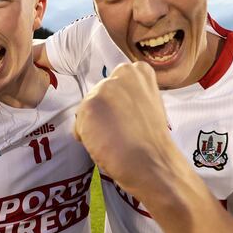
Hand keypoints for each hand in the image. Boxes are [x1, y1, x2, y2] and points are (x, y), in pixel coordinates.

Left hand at [74, 62, 176, 198]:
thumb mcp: (149, 105)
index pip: (114, 85)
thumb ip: (130, 97)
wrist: (152, 162)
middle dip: (103, 116)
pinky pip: (79, 127)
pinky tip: (107, 146)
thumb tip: (111, 107)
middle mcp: (120, 74)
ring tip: (116, 141)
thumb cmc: (153, 142)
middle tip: (120, 133)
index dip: (117, 106)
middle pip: (98, 96)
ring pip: (87, 112)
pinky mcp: (89, 106)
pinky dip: (88, 141)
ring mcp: (104, 89)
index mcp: (139, 71)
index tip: (128, 119)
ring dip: (95, 129)